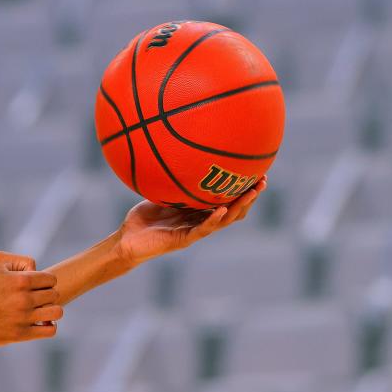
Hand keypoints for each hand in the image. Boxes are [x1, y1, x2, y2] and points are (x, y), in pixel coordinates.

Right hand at [0, 251, 62, 346]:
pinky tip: (39, 322)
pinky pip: (50, 330)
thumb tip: (37, 272)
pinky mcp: (20, 335)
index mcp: (20, 280)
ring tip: (39, 310)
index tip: (32, 284)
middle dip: (45, 294)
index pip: (51, 279)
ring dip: (51, 310)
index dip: (43, 280)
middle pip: (54, 295)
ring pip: (57, 312)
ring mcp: (23, 318)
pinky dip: (49, 326)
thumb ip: (21, 259)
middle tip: (32, 297)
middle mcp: (24, 300)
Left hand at [113, 176, 267, 268]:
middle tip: (263, 180)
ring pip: (224, 219)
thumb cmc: (143, 218)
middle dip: (250, 196)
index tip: (256, 171)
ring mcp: (194, 231)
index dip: (242, 188)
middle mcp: (201, 221)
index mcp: (199, 211)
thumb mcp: (160, 192)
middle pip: (234, 209)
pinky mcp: (184, 240)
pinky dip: (213, 219)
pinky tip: (222, 209)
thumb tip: (176, 151)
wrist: (128, 241)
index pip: (228, 199)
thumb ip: (171, 178)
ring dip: (240, 206)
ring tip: (252, 192)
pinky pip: (202, 229)